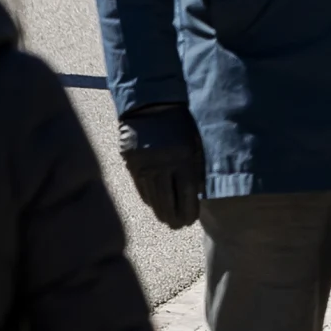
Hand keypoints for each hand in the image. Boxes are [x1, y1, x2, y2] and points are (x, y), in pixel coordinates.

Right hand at [118, 103, 203, 230]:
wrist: (150, 104)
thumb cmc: (180, 123)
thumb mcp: (194, 141)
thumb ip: (197, 166)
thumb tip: (199, 194)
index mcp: (183, 158)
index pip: (187, 195)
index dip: (189, 212)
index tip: (191, 221)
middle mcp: (163, 165)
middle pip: (168, 202)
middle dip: (174, 217)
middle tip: (179, 226)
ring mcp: (144, 166)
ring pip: (153, 199)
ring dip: (161, 212)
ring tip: (167, 220)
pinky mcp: (131, 165)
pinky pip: (141, 190)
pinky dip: (149, 200)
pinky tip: (155, 206)